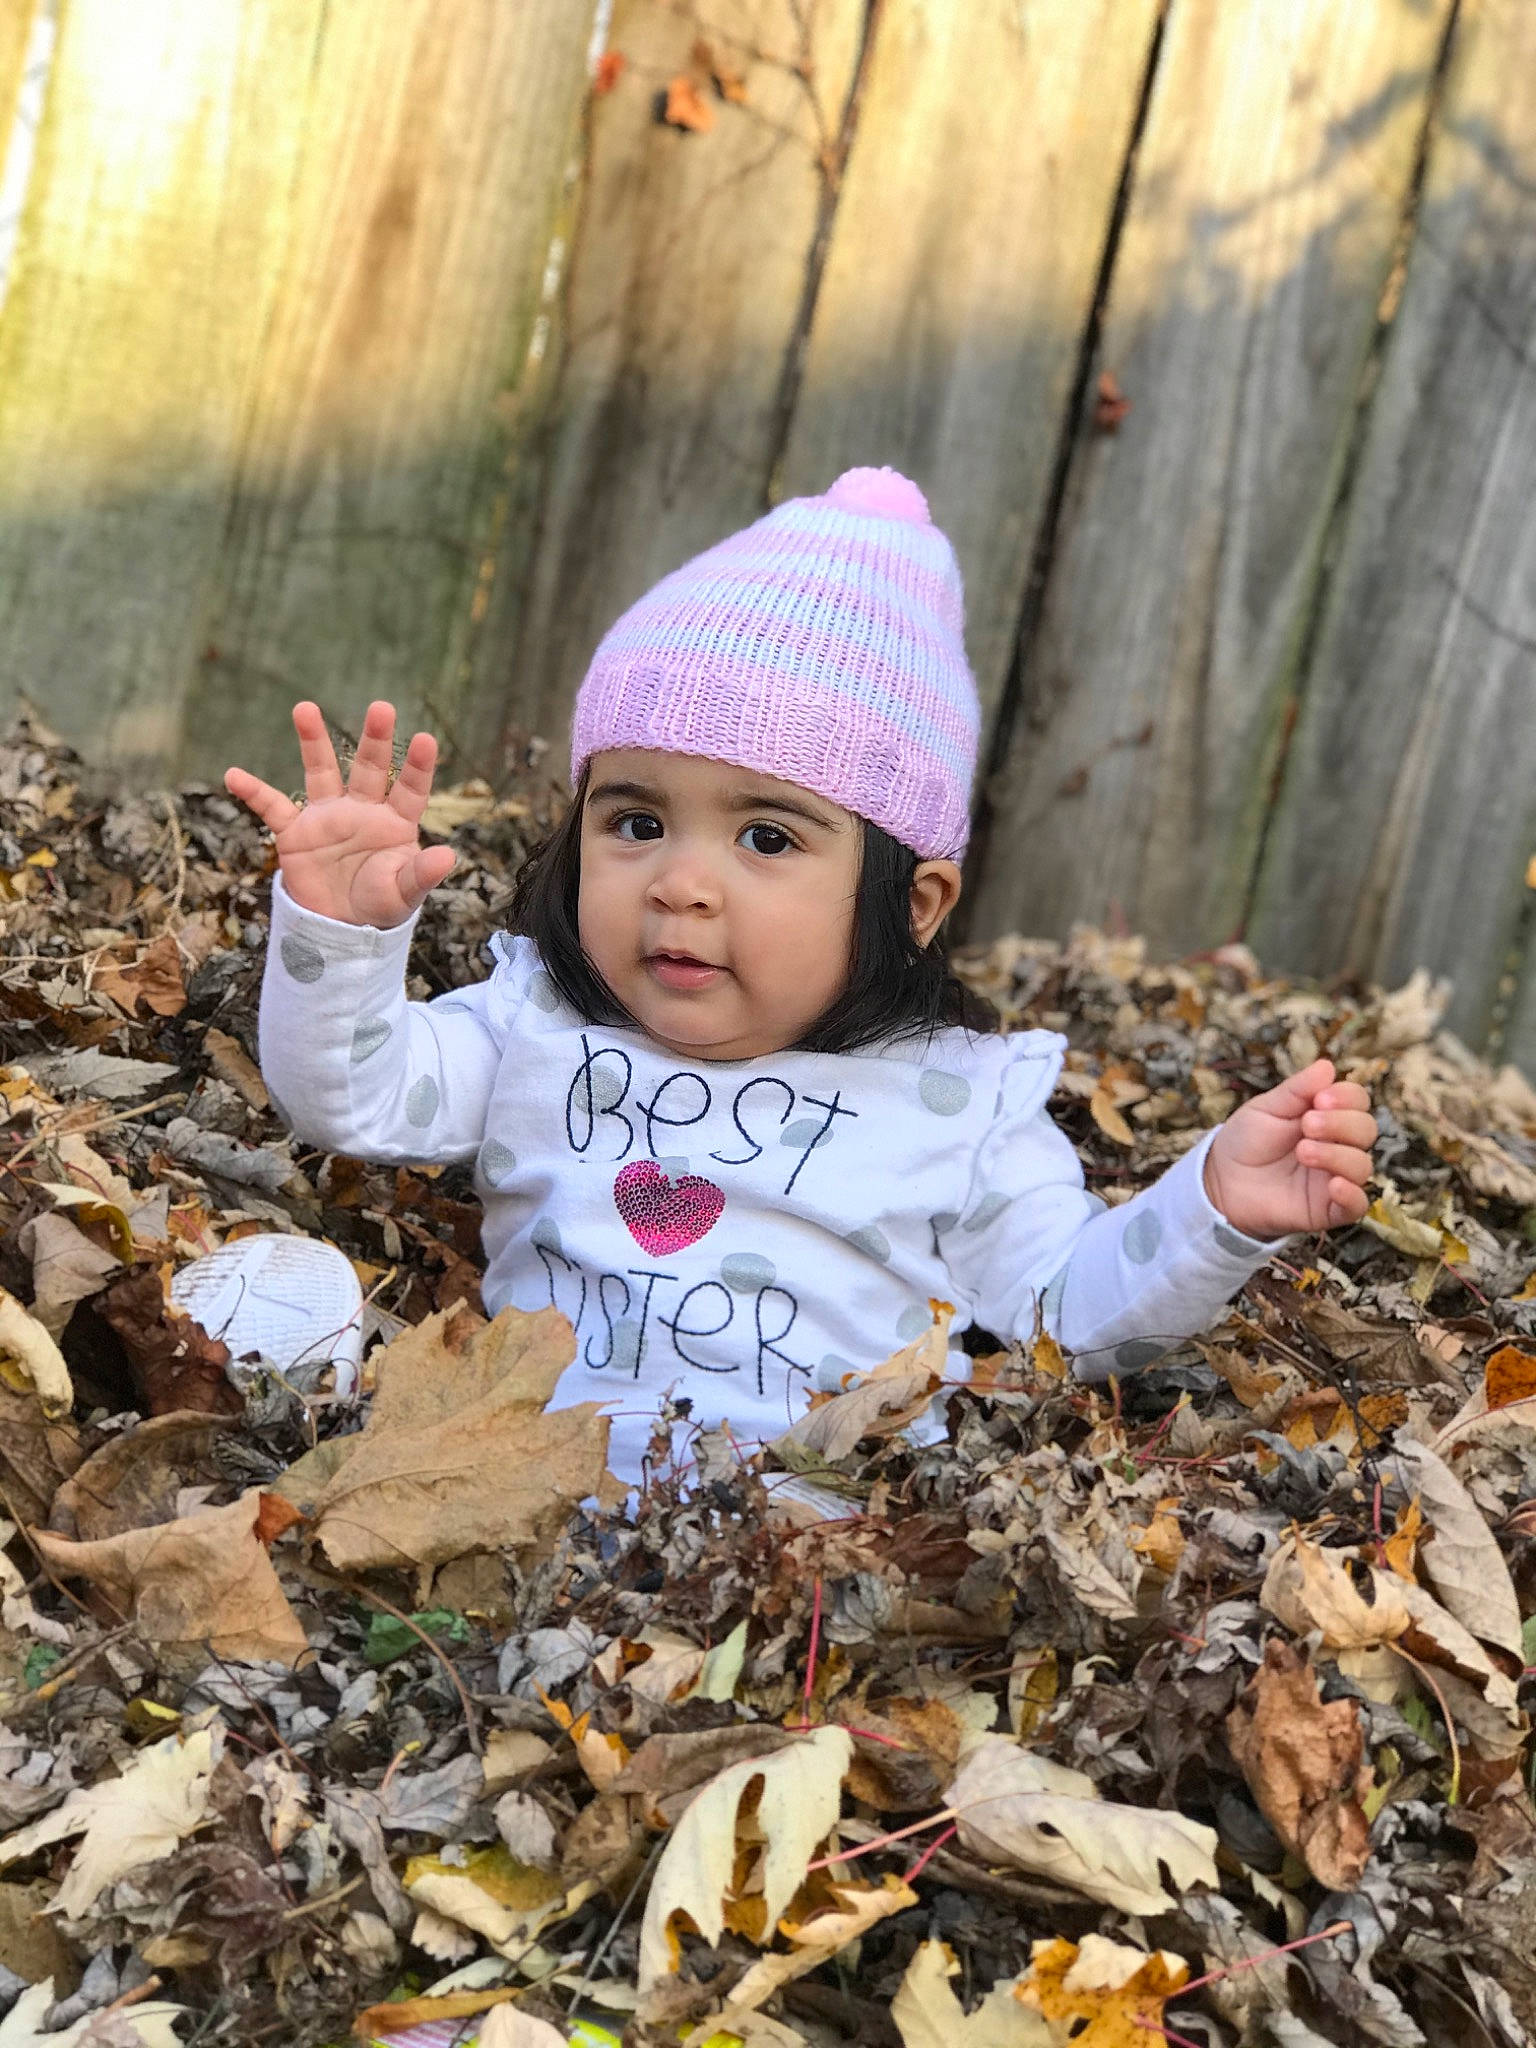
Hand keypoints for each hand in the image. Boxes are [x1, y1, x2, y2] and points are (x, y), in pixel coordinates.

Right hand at [225, 700, 455, 927]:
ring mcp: (327, 817)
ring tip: (305, 708)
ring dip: (314, 742)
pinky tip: (234, 775)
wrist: (339, 929)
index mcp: (395, 824)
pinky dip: (253, 792)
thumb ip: (422, 874)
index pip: (410, 790)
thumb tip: (450, 857)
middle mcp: (362, 811)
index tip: (427, 740)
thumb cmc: (379, 907)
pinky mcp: (296, 832)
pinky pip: (272, 807)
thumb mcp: (403, 893)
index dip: (418, 767)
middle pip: (370, 768)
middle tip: (382, 708)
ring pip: (321, 771)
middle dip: (376, 739)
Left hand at [1203, 1058, 1376, 1238]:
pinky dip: (1352, 1194)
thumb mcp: (1266, 1108)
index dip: (1347, 1097)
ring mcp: (1335, 1177)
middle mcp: (1338, 1146)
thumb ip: (1297, 1089)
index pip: (1357, 1101)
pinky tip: (1333, 1184)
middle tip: (1307, 1124)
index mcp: (1327, 1117)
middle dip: (1340, 1123)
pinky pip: (1357, 1205)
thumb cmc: (1246, 1140)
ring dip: (1337, 1155)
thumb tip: (1328, 1065)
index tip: (1320, 1098)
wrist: (1221, 1180)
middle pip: (1366, 1130)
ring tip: (1303, 1151)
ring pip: (1362, 1165)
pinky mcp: (1328, 1209)